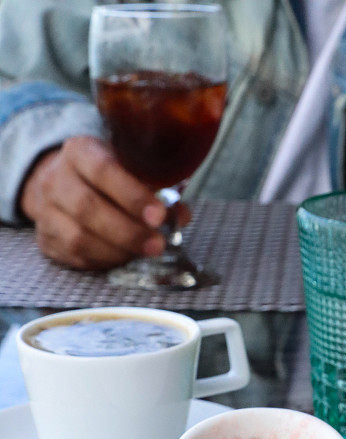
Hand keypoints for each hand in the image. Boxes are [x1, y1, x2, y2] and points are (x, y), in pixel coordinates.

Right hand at [20, 136, 189, 268]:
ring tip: (143, 253)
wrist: (61, 185)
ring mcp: (47, 211)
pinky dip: (104, 261)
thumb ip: (156, 187)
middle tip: (158, 245)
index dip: (132, 195)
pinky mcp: (47, 239)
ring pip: (78, 238)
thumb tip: (181, 214)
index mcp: (80, 151)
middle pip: (88, 208)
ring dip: (117, 251)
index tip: (159, 216)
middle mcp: (56, 179)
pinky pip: (75, 257)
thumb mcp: (129, 167)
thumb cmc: (106, 177)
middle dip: (128, 232)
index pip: (103, 170)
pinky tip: (124, 257)